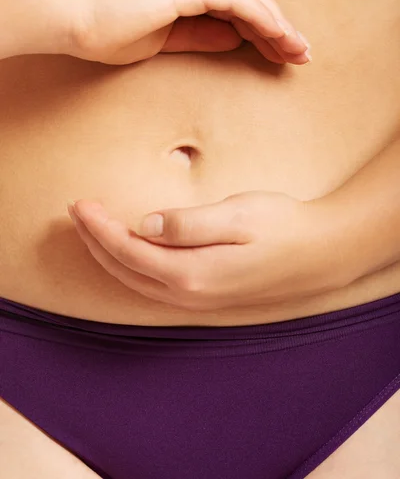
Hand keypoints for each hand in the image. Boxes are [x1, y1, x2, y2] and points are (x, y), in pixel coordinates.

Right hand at [64, 0, 309, 64]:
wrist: (74, 19)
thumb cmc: (109, 31)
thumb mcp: (166, 39)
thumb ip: (202, 36)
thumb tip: (236, 40)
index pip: (236, 2)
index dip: (262, 28)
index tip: (281, 53)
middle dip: (278, 28)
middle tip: (300, 55)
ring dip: (278, 25)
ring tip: (298, 53)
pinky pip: (238, 0)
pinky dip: (262, 19)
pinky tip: (279, 39)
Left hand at [68, 191, 337, 311]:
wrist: (320, 254)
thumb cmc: (282, 227)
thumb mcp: (237, 216)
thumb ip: (188, 223)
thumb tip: (145, 224)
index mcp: (192, 272)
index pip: (129, 251)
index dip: (100, 228)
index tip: (80, 204)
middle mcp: (188, 294)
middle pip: (125, 270)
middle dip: (96, 241)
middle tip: (77, 212)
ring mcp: (197, 300)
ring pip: (136, 281)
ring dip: (110, 255)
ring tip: (92, 230)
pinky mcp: (206, 296)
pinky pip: (153, 286)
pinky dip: (131, 267)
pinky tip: (128, 252)